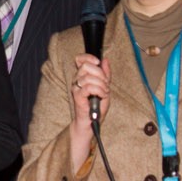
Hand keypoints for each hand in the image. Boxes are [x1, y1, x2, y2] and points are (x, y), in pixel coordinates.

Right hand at [68, 54, 110, 169]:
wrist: (91, 122)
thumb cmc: (96, 107)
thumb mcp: (104, 87)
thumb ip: (105, 74)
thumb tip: (105, 61)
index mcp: (82, 76)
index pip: (80, 59)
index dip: (88, 57)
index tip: (98, 63)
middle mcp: (77, 80)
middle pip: (86, 66)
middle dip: (100, 74)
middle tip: (105, 84)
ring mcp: (76, 88)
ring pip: (89, 77)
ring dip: (101, 84)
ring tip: (104, 92)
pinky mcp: (77, 96)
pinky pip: (88, 87)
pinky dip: (99, 90)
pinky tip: (102, 95)